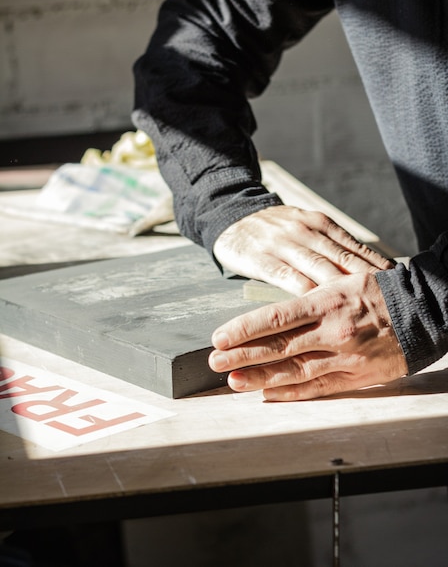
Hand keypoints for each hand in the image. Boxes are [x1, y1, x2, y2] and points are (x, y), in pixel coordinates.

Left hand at [209, 272, 407, 400]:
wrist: (425, 311)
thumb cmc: (377, 292)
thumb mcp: (340, 283)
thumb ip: (308, 301)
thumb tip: (272, 315)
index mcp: (326, 303)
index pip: (276, 318)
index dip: (244, 329)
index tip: (220, 338)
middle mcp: (333, 332)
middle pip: (279, 347)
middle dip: (243, 356)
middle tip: (214, 362)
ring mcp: (345, 357)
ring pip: (295, 371)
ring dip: (261, 377)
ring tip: (234, 382)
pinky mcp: (357, 376)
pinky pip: (319, 387)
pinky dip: (292, 392)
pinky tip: (269, 394)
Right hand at [213, 206, 393, 294]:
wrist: (231, 216)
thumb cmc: (274, 229)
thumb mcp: (305, 227)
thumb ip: (330, 246)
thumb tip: (364, 269)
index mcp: (319, 223)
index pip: (353, 247)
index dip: (375, 266)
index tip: (395, 285)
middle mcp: (304, 230)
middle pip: (341, 259)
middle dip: (365, 281)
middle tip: (385, 301)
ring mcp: (282, 243)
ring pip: (317, 269)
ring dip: (340, 290)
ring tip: (360, 309)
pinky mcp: (260, 258)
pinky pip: (286, 278)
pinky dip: (303, 293)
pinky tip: (317, 307)